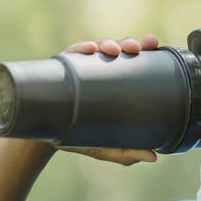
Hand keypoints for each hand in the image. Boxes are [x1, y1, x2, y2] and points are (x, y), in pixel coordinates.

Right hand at [60, 35, 160, 165]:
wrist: (46, 140)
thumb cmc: (81, 138)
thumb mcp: (105, 146)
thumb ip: (127, 152)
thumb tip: (154, 158)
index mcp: (113, 81)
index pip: (132, 59)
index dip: (144, 47)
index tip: (154, 42)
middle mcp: (98, 69)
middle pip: (117, 48)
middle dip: (128, 43)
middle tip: (136, 48)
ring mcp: (79, 67)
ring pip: (96, 48)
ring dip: (107, 44)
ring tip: (114, 50)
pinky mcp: (60, 70)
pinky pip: (71, 55)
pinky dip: (80, 49)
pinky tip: (89, 50)